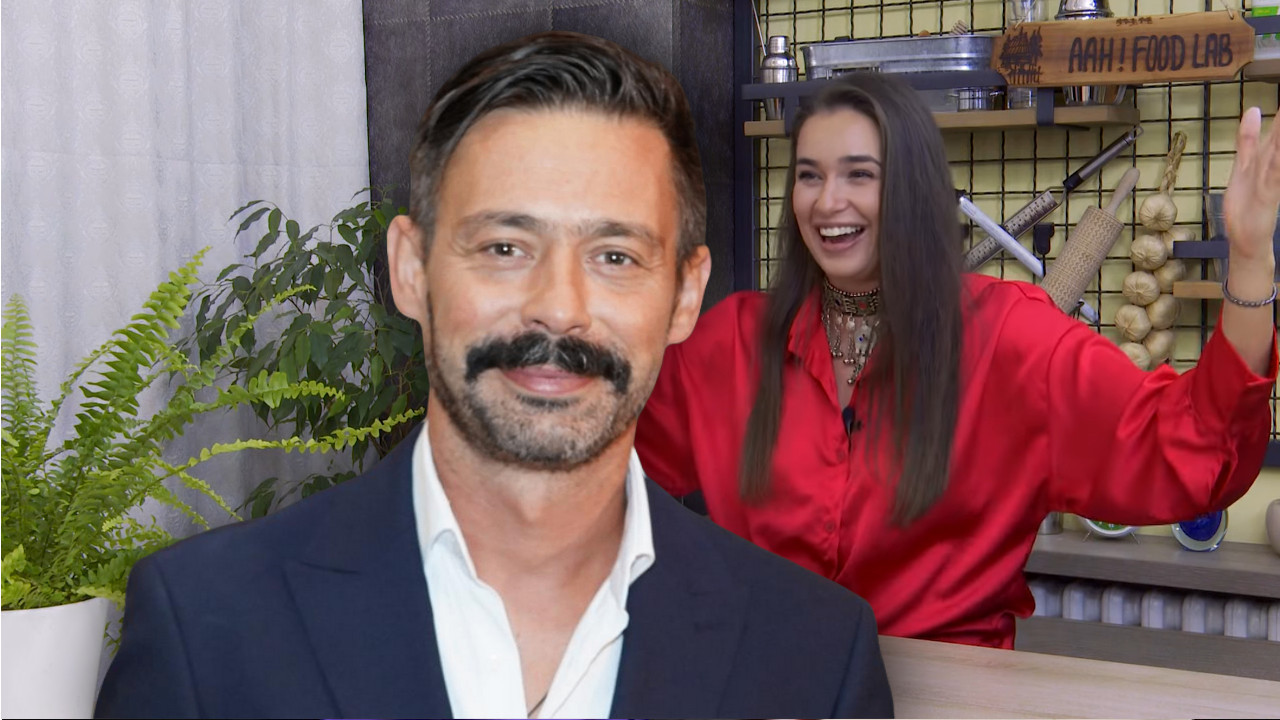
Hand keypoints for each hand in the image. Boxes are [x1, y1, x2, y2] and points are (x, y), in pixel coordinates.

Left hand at [1223, 107, 1279, 262]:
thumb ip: (1248, 139)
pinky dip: (1277, 161)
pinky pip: (1274, 175)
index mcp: (1268, 155)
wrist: (1247, 239)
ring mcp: (1271, 179)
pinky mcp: (1267, 195)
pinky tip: (1278, 146)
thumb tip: (1254, 110)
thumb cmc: (1247, 202)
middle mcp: (1273, 164)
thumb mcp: (1243, 164)